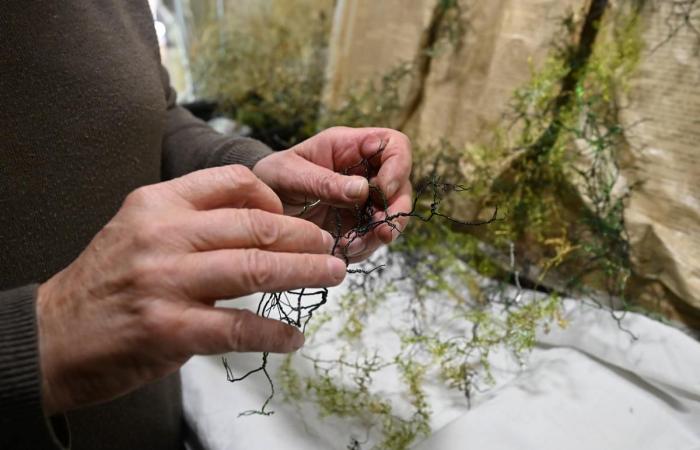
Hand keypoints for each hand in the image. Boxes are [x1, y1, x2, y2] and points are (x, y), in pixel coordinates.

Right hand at [36, 165, 345, 413]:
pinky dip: (275, 333)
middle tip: (330, 247)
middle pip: (256, 225)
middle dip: (305, 237)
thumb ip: (192, 219)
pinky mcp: (169, 329)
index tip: (295, 216)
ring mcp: (166, 281)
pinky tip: (294, 338)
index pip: (234, 181)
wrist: (53, 334)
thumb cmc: (106, 281)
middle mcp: (163, 234)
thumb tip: (263, 221)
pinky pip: (240, 327)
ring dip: (305, 273)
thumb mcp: (139, 229)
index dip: (276, 198)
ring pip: (257, 269)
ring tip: (332, 276)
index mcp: (158, 202)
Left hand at [253, 127, 411, 262]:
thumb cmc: (270, 177)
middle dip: (397, 210)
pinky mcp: (356, 227)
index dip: (398, 166)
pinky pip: (372, 239)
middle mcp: (362, 173)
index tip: (383, 190)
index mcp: (350, 147)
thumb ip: (323, 181)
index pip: (394, 145)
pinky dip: (363, 248)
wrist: (255, 207)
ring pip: (391, 216)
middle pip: (401, 186)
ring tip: (352, 245)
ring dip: (379, 234)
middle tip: (382, 231)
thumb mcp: (289, 173)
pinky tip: (343, 250)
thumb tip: (362, 190)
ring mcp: (362, 202)